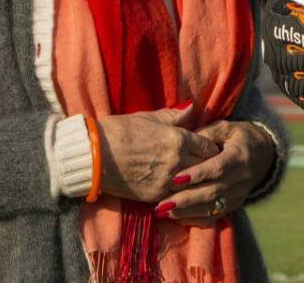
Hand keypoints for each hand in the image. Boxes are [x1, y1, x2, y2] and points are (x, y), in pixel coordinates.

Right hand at [98, 102, 217, 202]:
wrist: (92, 156)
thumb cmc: (119, 131)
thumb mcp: (149, 117)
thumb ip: (174, 116)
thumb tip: (192, 108)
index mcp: (178, 139)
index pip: (208, 146)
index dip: (211, 147)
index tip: (211, 148)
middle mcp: (176, 162)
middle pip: (205, 167)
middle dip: (208, 165)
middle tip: (208, 164)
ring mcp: (165, 181)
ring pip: (193, 184)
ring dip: (196, 181)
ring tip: (197, 178)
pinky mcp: (153, 196)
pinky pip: (176, 196)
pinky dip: (180, 192)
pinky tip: (180, 189)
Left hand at [153, 121, 276, 223]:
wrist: (265, 154)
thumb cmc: (240, 137)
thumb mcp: (226, 128)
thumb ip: (206, 134)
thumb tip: (183, 141)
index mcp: (239, 155)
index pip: (217, 168)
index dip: (197, 174)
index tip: (175, 178)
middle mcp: (240, 178)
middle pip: (212, 192)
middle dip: (185, 199)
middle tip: (160, 203)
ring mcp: (238, 194)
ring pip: (211, 207)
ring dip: (185, 211)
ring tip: (162, 211)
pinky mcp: (234, 204)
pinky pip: (213, 216)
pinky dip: (193, 219)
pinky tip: (175, 216)